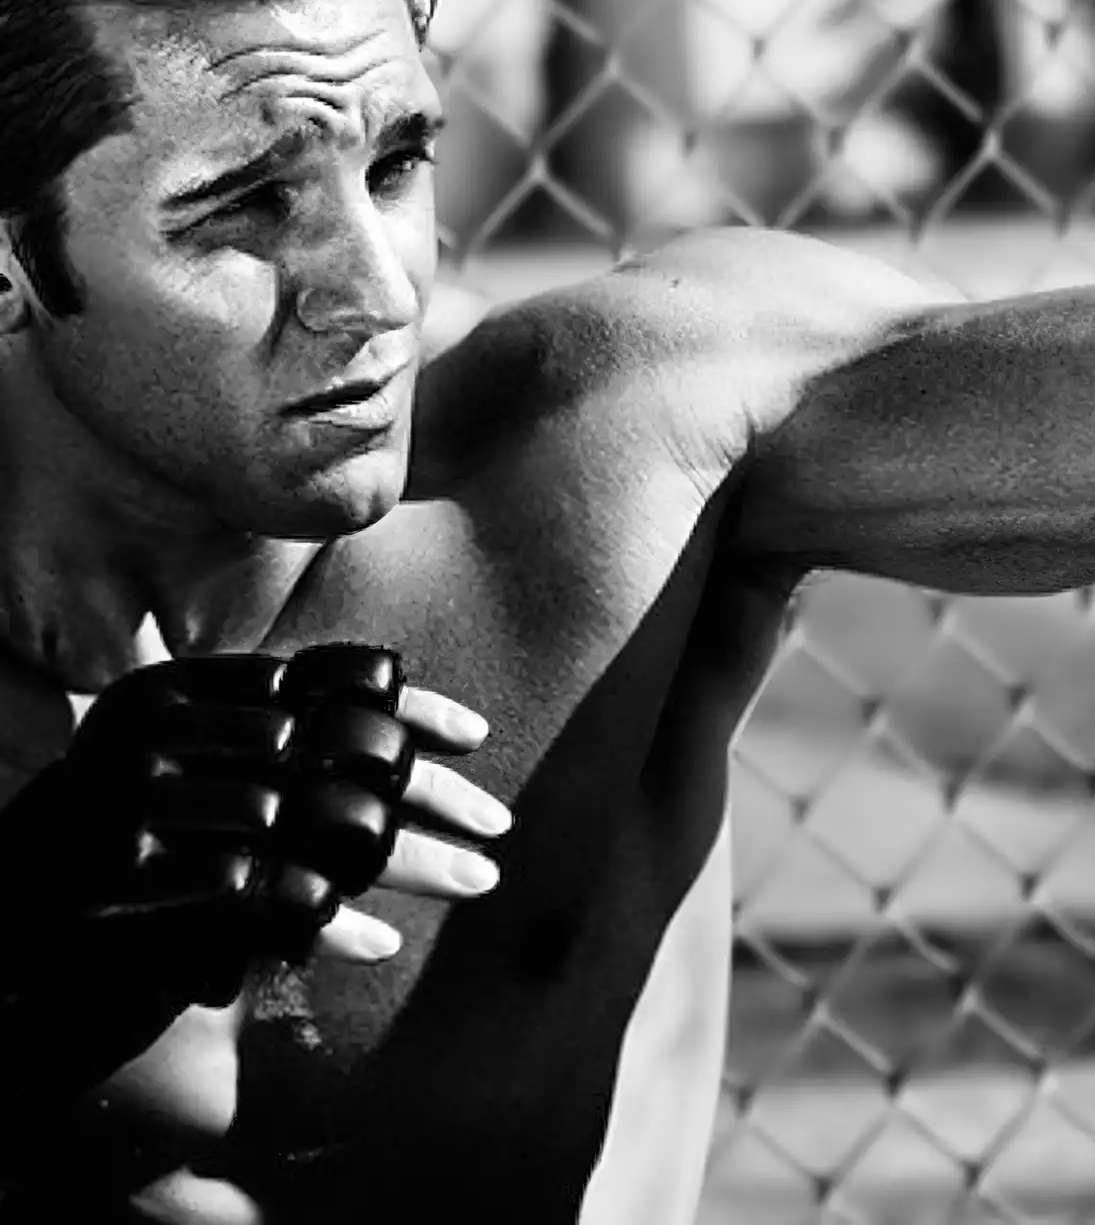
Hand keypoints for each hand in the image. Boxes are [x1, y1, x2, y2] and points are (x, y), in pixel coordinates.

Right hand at [43, 644, 508, 1011]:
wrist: (22, 958)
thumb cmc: (153, 859)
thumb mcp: (223, 783)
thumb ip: (308, 744)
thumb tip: (455, 731)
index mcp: (167, 691)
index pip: (310, 681)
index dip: (402, 706)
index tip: (480, 736)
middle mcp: (138, 735)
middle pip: (329, 753)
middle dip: (427, 793)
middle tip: (501, 825)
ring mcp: (117, 813)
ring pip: (309, 826)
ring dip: (407, 862)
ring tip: (479, 879)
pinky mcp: (112, 901)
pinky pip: (260, 901)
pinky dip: (329, 923)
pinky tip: (384, 943)